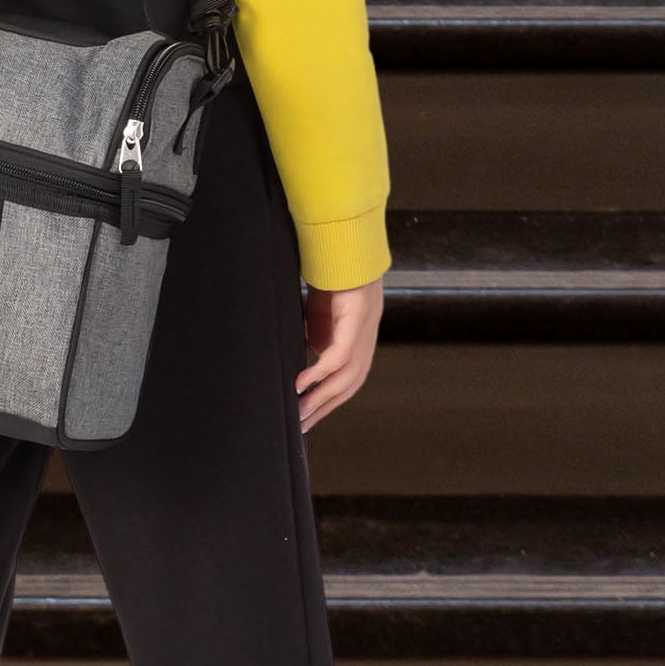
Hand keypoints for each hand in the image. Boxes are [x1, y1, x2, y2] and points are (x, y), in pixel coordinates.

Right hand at [296, 278, 383, 432]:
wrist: (345, 239)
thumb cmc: (334, 271)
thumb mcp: (322, 310)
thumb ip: (320, 332)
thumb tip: (312, 352)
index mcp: (360, 336)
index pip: (349, 379)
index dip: (331, 400)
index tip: (310, 418)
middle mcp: (366, 336)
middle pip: (349, 384)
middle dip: (324, 407)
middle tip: (301, 426)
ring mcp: (364, 327)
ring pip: (346, 375)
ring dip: (321, 398)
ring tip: (299, 413)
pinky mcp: (356, 316)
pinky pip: (337, 354)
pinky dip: (319, 372)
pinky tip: (302, 384)